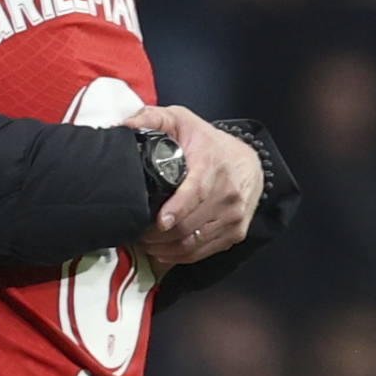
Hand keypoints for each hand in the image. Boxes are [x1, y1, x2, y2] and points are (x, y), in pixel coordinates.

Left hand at [130, 105, 263, 268]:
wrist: (250, 163)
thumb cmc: (210, 144)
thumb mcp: (183, 121)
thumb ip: (153, 119)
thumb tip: (125, 125)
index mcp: (213, 167)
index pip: (195, 193)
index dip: (175, 211)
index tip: (158, 221)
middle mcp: (227, 195)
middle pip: (188, 226)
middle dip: (157, 235)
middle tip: (137, 233)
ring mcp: (233, 217)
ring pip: (193, 244)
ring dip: (164, 248)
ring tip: (146, 243)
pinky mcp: (235, 234)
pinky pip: (202, 253)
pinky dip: (179, 256)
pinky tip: (163, 250)